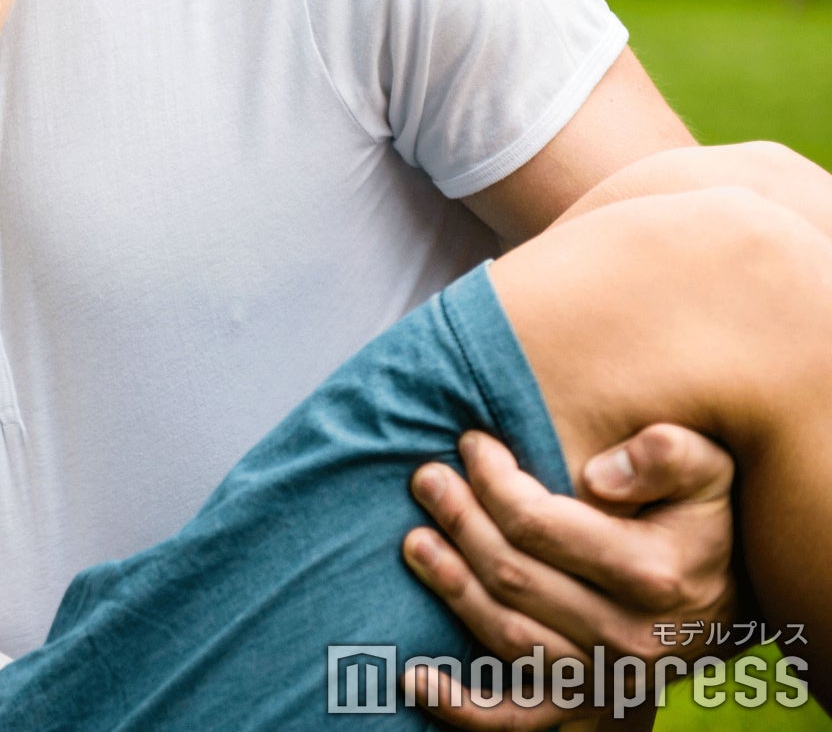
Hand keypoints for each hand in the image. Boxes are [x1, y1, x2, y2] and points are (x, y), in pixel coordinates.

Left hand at [402, 427, 736, 728]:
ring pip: (506, 635)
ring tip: (414, 541)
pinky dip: (461, 706)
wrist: (738, 598)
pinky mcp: (587, 704)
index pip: (541, 525)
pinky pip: (516, 717)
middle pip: (514, 576)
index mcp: (654, 574)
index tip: (471, 444)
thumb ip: (666, 455)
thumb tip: (600, 474)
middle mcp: (629, 637)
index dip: (494, 481)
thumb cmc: (704, 518)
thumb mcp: (707, 469)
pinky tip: (412, 678)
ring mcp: (605, 677)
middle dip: (460, 520)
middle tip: (426, 478)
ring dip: (451, 588)